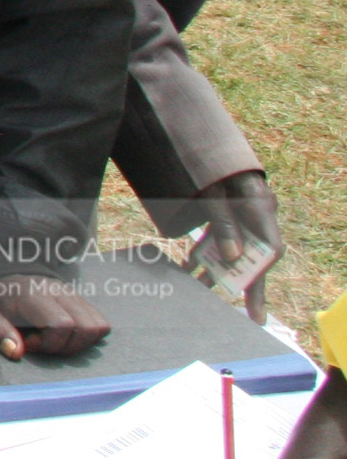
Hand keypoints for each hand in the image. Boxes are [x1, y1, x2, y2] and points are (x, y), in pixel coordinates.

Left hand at [0, 276, 111, 358]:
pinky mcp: (79, 300)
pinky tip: (63, 336)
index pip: (62, 325)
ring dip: (79, 342)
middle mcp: (58, 291)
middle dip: (66, 347)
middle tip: (42, 344)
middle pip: (86, 328)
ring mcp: (71, 294)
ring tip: (53, 340)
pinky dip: (87, 336)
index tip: (27, 343)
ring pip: (98, 326)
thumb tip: (17, 353)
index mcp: (33, 293)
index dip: (48, 344)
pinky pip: (100, 322)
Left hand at [194, 170, 283, 321]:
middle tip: (251, 315)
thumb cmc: (210, 165)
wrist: (201, 144)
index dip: (262, 277)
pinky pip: (219, 238)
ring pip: (233, 250)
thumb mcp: (215, 195)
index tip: (255, 303)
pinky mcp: (225, 212)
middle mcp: (256, 216)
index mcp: (261, 209)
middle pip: (253, 256)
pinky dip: (205, 252)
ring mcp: (241, 215)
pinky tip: (189, 266)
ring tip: (200, 289)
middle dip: (243, 282)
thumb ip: (224, 225)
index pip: (270, 250)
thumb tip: (231, 258)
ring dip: (217, 269)